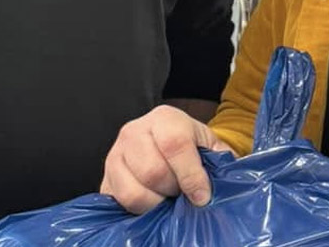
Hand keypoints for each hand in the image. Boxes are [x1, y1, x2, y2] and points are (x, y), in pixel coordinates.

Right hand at [100, 106, 230, 212]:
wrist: (166, 142)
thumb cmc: (190, 146)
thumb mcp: (209, 145)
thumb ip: (219, 160)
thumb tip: (223, 180)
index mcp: (164, 118)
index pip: (175, 145)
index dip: (191, 175)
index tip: (202, 196)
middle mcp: (134, 132)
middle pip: (152, 172)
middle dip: (173, 190)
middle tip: (182, 192)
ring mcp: (115, 155)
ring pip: (133, 192)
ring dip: (155, 203)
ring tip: (166, 197)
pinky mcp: (105, 178)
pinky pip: (120, 204)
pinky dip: (139, 211)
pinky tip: (151, 202)